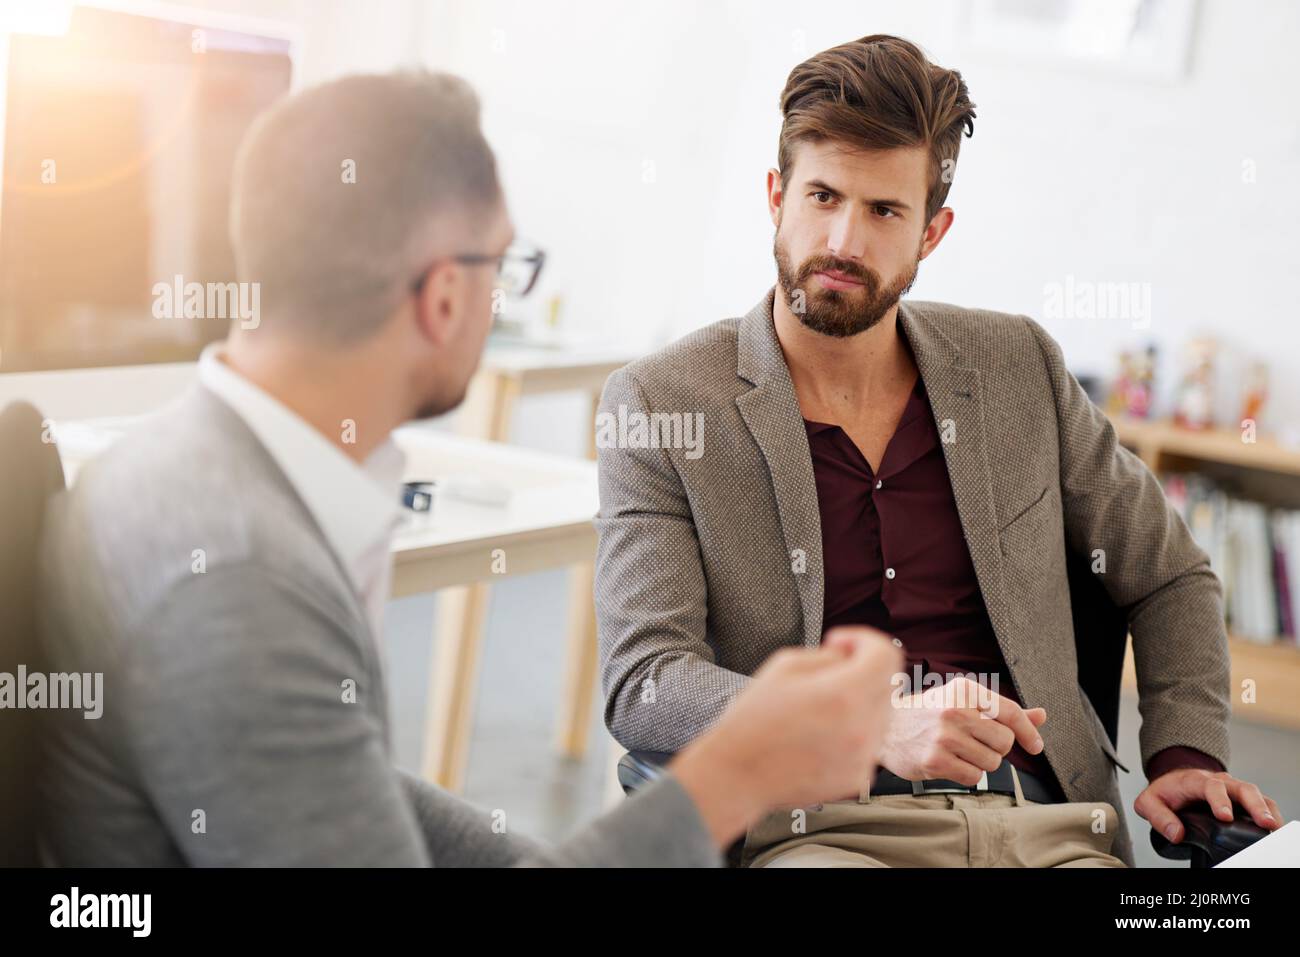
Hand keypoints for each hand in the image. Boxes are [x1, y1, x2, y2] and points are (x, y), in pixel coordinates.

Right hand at [671, 625, 901, 847]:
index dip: (865, 640)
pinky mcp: (858, 778)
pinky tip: (820, 736)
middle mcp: (862, 727)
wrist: (738, 773)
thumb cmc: (754, 718)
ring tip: (819, 711)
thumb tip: (849, 656)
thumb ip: (827, 655)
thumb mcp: (784, 665)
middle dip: (860, 671)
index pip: (886, 655)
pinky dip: (852, 733)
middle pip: (886, 684)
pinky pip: (868, 743)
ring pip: (879, 715)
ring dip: (858, 704)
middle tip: (825, 677)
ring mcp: (862, 756)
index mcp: (844, 694)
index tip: (841, 644)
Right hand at [877, 675, 1046, 785]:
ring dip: (982, 762)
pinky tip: (950, 762)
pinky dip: (968, 773)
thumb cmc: (928, 713)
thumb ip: (1002, 710)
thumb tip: (1041, 716)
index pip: (1010, 712)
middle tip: (976, 742)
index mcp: (964, 690)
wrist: (885, 728)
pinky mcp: (935, 761)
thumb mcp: (963, 702)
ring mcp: (944, 737)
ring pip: (992, 762)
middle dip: (997, 747)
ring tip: (960, 751)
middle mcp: (955, 710)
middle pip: (1004, 741)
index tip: (1036, 746)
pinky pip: (974, 777)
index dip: (1028, 732)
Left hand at [1135, 768, 1283, 843]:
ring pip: (1254, 793)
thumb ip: (1158, 816)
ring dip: (1265, 808)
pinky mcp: (1240, 797)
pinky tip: (1273, 824)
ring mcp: (1231, 788)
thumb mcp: (1148, 802)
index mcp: (1194, 781)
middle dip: (1254, 804)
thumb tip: (1176, 833)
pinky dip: (1269, 810)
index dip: (1219, 800)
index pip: (1209, 786)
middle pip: (1240, 787)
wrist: (1172, 780)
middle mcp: (1217, 781)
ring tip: (1273, 826)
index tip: (1225, 816)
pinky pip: (1259, 800)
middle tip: (1263, 822)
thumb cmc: (1164, 792)